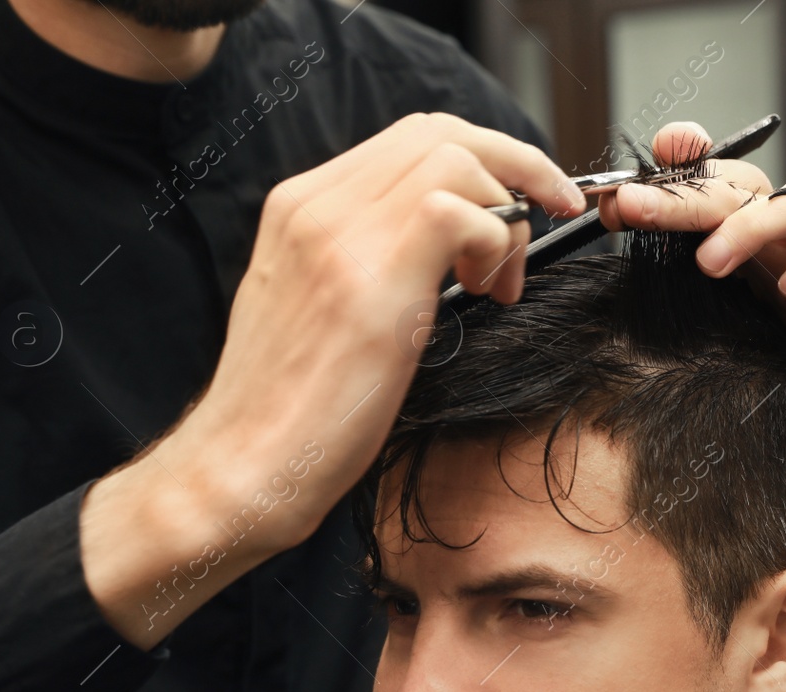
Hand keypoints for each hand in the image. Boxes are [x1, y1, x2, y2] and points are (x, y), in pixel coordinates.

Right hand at [81, 113, 585, 647]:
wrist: (243, 466)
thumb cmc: (293, 408)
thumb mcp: (327, 307)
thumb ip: (369, 257)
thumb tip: (449, 242)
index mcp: (301, 207)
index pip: (409, 141)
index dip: (480, 162)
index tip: (516, 206)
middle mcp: (314, 205)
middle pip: (440, 132)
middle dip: (512, 168)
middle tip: (543, 222)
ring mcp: (338, 236)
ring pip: (455, 159)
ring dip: (505, 210)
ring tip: (500, 279)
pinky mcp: (369, 278)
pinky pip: (461, 212)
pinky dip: (496, 243)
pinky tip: (487, 292)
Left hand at [598, 122, 785, 388]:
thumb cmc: (737, 320)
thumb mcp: (690, 284)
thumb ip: (660, 239)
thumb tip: (614, 202)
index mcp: (734, 209)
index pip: (707, 165)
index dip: (674, 158)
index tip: (626, 185)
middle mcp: (775, 215)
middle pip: (741, 184)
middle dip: (684, 196)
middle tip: (635, 211)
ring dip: (755, 223)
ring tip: (710, 262)